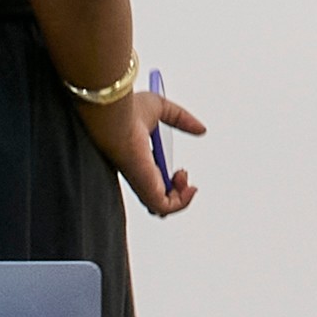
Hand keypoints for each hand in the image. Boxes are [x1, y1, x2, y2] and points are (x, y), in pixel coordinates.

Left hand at [81, 78, 205, 217]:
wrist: (115, 119)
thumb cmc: (126, 112)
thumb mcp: (161, 109)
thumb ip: (181, 118)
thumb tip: (201, 129)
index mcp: (137, 158)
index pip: (149, 179)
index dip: (167, 179)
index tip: (179, 169)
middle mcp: (138, 174)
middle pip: (155, 196)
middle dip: (176, 191)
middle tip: (181, 174)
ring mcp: (141, 183)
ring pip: (161, 206)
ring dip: (181, 196)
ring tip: (183, 177)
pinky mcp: (146, 189)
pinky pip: (165, 207)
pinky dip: (181, 202)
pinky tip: (187, 186)